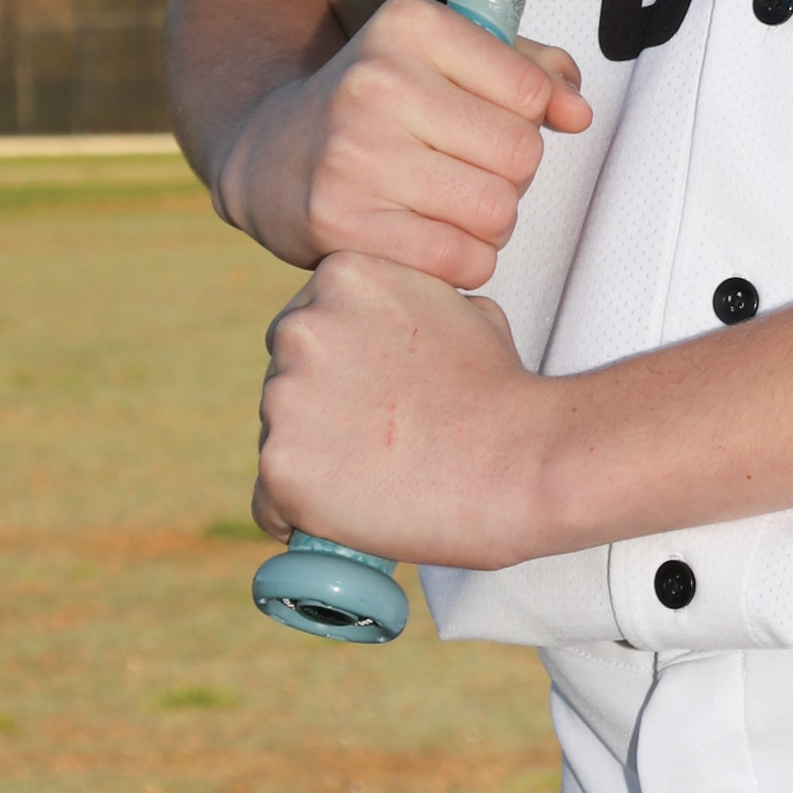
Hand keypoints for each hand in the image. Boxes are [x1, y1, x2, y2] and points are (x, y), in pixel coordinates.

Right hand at [215, 0, 590, 282]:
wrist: (271, 155)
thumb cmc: (383, 105)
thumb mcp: (446, 60)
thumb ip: (528, 72)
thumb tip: (579, 113)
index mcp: (409, 26)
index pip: (530, 89)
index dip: (529, 118)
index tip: (490, 122)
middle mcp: (377, 82)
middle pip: (520, 154)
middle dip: (513, 175)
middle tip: (473, 172)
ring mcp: (354, 154)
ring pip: (497, 211)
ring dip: (492, 221)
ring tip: (456, 206)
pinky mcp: (340, 222)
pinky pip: (459, 260)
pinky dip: (466, 261)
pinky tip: (436, 241)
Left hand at [253, 252, 558, 568]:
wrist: (522, 457)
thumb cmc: (501, 389)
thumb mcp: (458, 307)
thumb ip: (407, 305)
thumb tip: (388, 332)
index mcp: (340, 275)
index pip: (310, 329)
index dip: (345, 371)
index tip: (380, 396)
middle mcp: (299, 326)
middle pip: (284, 381)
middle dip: (321, 412)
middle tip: (379, 441)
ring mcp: (282, 395)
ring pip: (278, 441)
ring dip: (316, 462)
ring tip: (381, 478)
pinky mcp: (280, 464)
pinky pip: (271, 504)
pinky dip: (304, 517)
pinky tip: (352, 517)